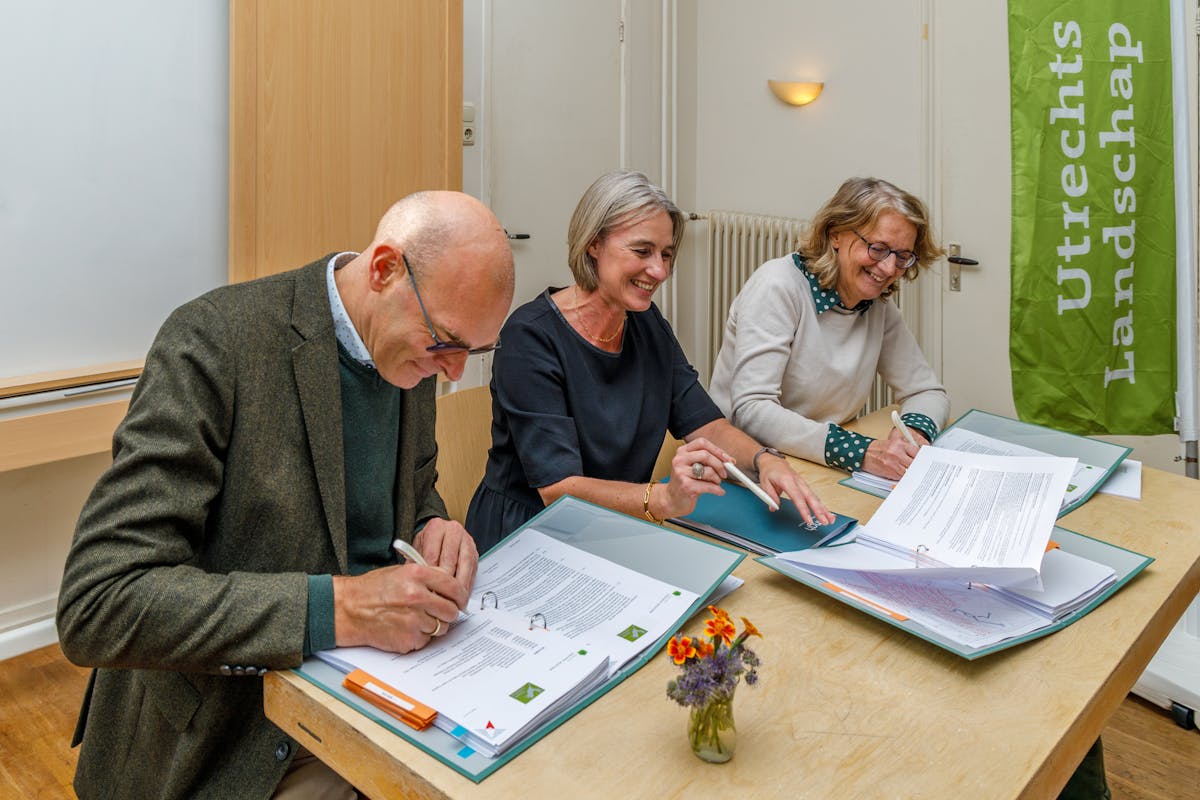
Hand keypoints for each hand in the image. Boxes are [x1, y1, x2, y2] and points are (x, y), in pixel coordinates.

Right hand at [332, 563, 468, 652]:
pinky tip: (404, 627)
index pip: (454, 587)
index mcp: (417, 575)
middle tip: (440, 613)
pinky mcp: (408, 638)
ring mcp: (413, 620)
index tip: (460, 601)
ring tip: (414, 618)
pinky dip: (419, 636)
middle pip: (451, 611)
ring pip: (440, 628)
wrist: (348, 609)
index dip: (460, 596)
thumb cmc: (372, 590)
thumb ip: (427, 578)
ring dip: (432, 626)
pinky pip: (425, 640)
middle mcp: (417, 596)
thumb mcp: (401, 572)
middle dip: (448, 613)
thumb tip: (451, 588)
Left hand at [414, 517, 478, 592]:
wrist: (436, 537)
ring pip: (465, 565)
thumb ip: (418, 566)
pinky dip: (467, 585)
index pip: (432, 555)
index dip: (430, 577)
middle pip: (450, 560)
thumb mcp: (416, 552)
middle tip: (440, 599)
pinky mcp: (475, 552)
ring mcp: (466, 540)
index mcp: (436, 528)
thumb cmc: (425, 546)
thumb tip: (422, 587)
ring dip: (460, 586)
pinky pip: (473, 570)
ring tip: (454, 601)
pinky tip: (461, 595)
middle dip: (445, 583)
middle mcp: (453, 530)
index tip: (428, 592)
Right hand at [656, 437, 732, 518]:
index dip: (717, 450)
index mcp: (682, 452)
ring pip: (708, 471)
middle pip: (706, 455)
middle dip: (719, 465)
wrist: (672, 500)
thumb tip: (730, 460)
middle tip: (724, 473)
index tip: (727, 459)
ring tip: (716, 483)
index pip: (702, 443)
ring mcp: (681, 473)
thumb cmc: (686, 482)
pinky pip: (708, 486)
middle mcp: (679, 460)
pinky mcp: (686, 486)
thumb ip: (708, 461)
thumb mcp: (694, 467)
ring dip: (717, 479)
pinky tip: (719, 491)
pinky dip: (717, 490)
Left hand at [755, 456, 834, 526]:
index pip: (798, 497)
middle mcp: (798, 482)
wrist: (773, 462)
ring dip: (823, 508)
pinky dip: (821, 504)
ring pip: (815, 497)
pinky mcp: (805, 485)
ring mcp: (803, 483)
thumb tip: (775, 507)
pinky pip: (814, 496)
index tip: (808, 519)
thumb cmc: (770, 472)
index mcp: (787, 481)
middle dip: (819, 511)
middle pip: (811, 498)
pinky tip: (826, 512)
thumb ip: (771, 496)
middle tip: (825, 521)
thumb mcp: (764, 483)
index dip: (804, 509)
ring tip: (830, 519)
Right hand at [862, 430, 924, 479]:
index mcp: (899, 443)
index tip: (923, 462)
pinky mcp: (890, 471)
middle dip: (916, 467)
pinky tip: (900, 474)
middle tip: (918, 469)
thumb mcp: (892, 444)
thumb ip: (905, 450)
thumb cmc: (877, 449)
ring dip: (909, 473)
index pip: (917, 452)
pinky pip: (901, 476)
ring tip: (908, 472)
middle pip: (914, 462)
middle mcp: (897, 452)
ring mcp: (894, 462)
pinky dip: (902, 477)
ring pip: (909, 471)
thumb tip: (917, 458)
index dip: (921, 458)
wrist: (863, 453)